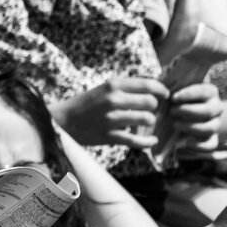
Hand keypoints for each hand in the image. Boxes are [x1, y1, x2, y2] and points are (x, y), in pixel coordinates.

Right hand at [53, 78, 167, 147]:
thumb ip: (125, 89)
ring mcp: (111, 119)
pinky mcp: (109, 136)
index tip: (164, 95)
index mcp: (112, 85)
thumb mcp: (103, 89)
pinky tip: (152, 141)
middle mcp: (113, 100)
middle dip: (153, 107)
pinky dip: (148, 142)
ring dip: (149, 122)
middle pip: (150, 102)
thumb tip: (154, 91)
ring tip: (144, 123)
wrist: (62, 120)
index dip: (161, 90)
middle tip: (149, 110)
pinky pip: (137, 140)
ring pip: (147, 119)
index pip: (147, 84)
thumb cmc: (85, 104)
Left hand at [165, 82, 223, 154]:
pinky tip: (187, 143)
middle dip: (188, 111)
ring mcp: (215, 124)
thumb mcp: (175, 90)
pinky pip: (211, 144)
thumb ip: (172, 86)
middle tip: (172, 111)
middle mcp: (216, 107)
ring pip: (210, 128)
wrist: (184, 115)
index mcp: (209, 92)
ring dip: (191, 127)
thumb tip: (162, 88)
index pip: (203, 91)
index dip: (188, 94)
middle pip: (208, 111)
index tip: (173, 98)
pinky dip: (200, 146)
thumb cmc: (176, 99)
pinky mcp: (212, 139)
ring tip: (175, 124)